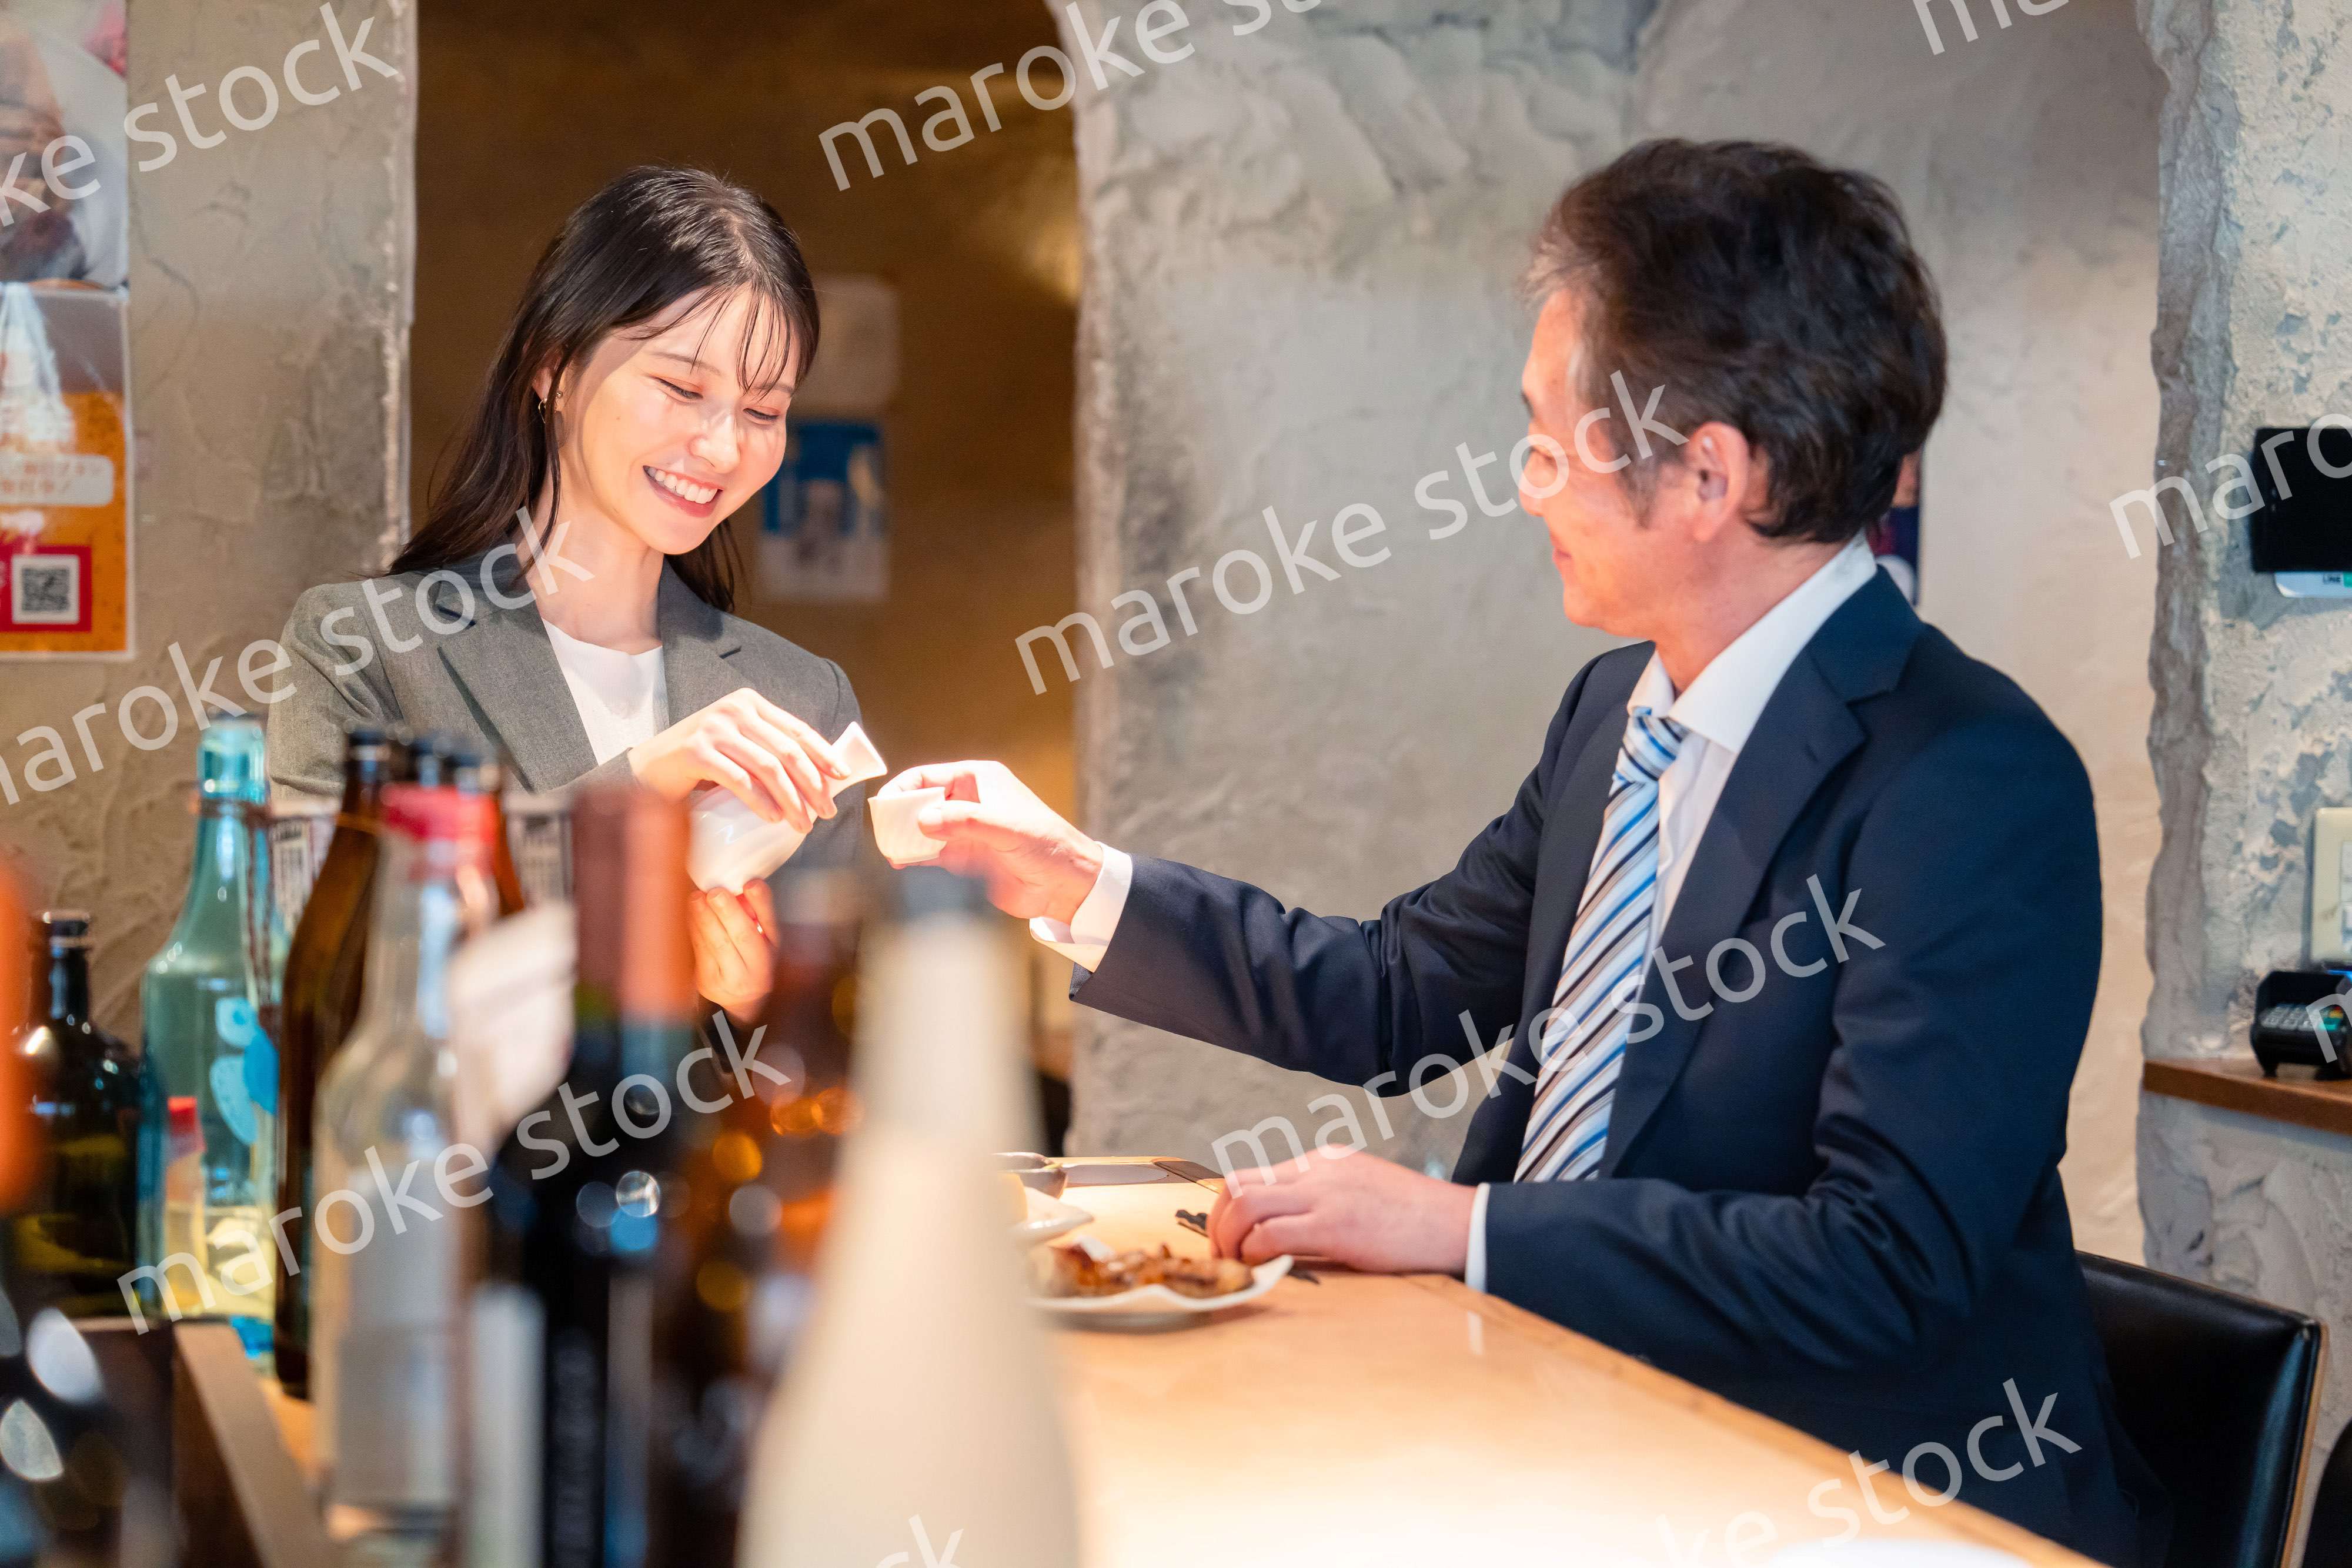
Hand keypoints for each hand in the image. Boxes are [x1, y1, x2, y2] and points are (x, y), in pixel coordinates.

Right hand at [629, 688, 847, 832]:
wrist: (648, 766)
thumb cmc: (699, 760)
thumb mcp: (738, 744)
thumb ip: (766, 749)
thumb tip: (815, 778)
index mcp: (750, 703)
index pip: (797, 729)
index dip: (823, 753)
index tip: (843, 776)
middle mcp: (734, 709)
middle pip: (787, 751)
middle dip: (812, 785)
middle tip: (825, 812)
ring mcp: (714, 728)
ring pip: (768, 767)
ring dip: (791, 799)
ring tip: (803, 824)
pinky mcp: (696, 751)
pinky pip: (740, 780)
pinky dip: (761, 802)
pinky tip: (774, 818)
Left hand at [690, 880, 775, 1021]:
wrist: (742, 1002)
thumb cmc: (754, 961)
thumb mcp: (765, 939)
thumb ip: (758, 913)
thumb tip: (741, 887)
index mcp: (773, 952)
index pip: (770, 924)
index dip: (761, 904)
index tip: (751, 884)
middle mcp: (757, 969)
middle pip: (742, 937)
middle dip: (727, 912)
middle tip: (715, 892)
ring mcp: (731, 979)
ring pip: (716, 944)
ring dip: (704, 918)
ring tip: (696, 898)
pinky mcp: (708, 982)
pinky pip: (700, 951)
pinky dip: (694, 929)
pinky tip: (691, 913)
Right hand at [874, 761, 1101, 924]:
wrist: (1065, 884)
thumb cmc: (1048, 845)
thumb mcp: (1007, 827)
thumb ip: (966, 822)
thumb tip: (923, 820)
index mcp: (978, 780)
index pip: (928, 777)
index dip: (903, 789)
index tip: (885, 806)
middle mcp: (968, 802)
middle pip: (920, 802)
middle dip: (899, 816)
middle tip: (884, 833)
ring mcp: (964, 831)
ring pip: (922, 829)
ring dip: (904, 838)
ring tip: (889, 849)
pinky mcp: (964, 857)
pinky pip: (930, 853)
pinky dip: (914, 857)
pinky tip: (901, 862)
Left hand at [1208, 1146, 1475, 1274]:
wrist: (1457, 1222)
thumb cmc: (1415, 1218)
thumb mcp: (1363, 1192)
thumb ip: (1325, 1201)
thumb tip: (1288, 1233)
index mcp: (1322, 1162)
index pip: (1254, 1176)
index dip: (1230, 1212)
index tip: (1230, 1241)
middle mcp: (1316, 1171)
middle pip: (1237, 1185)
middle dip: (1217, 1224)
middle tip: (1222, 1258)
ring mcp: (1324, 1194)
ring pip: (1244, 1205)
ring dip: (1228, 1239)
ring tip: (1236, 1267)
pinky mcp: (1335, 1224)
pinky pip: (1271, 1234)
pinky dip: (1254, 1254)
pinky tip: (1262, 1270)